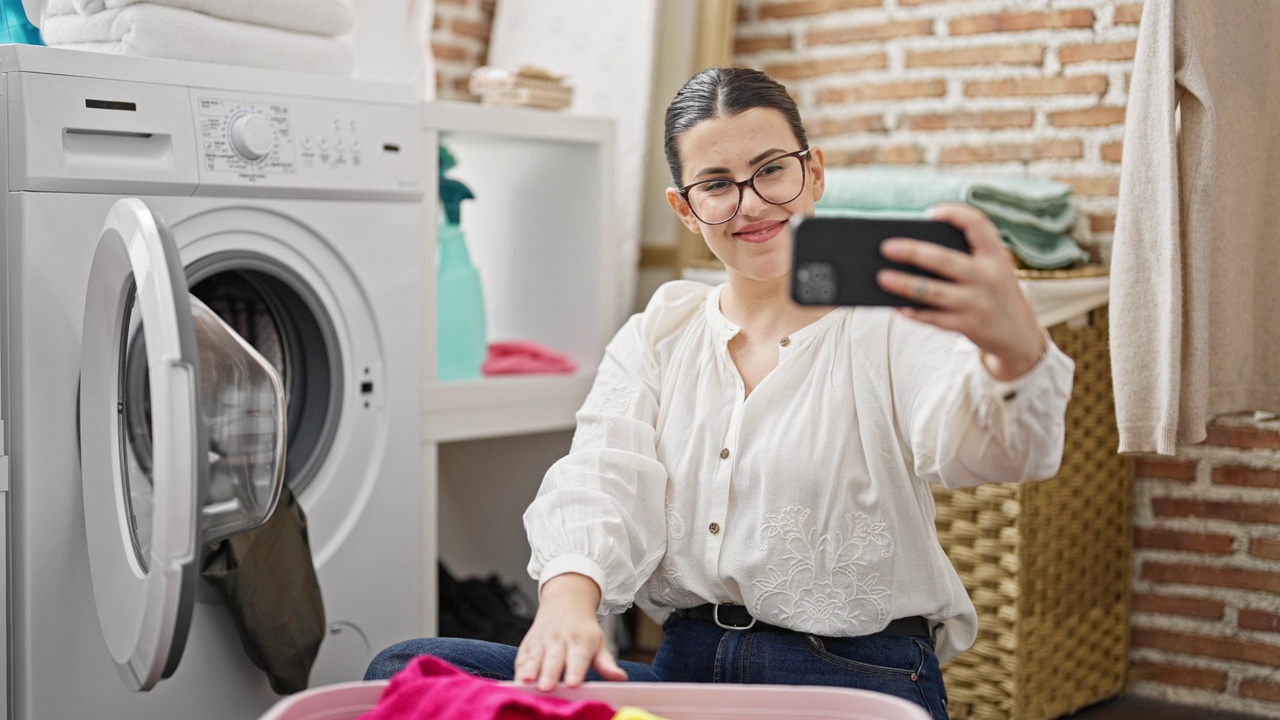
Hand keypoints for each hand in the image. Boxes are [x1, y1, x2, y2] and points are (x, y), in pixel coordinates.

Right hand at [514, 573, 626, 690]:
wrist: (565, 602)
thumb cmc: (583, 630)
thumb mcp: (599, 642)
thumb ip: (606, 663)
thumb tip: (620, 677)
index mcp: (580, 641)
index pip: (578, 658)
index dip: (576, 670)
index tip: (574, 683)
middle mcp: (560, 640)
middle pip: (554, 659)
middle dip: (549, 673)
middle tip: (547, 687)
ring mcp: (542, 641)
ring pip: (535, 657)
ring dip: (530, 669)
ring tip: (526, 682)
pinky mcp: (528, 644)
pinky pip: (522, 656)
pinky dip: (519, 668)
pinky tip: (517, 680)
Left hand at [876, 203, 1046, 380]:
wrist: (1019, 335)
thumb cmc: (994, 294)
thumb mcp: (993, 270)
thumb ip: (966, 258)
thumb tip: (913, 255)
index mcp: (995, 256)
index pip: (978, 225)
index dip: (955, 214)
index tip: (930, 212)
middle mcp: (988, 277)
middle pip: (945, 260)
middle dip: (914, 252)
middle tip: (886, 247)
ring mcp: (978, 303)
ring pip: (934, 292)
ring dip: (905, 284)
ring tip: (881, 277)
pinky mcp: (968, 325)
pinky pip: (934, 318)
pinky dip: (914, 312)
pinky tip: (896, 305)